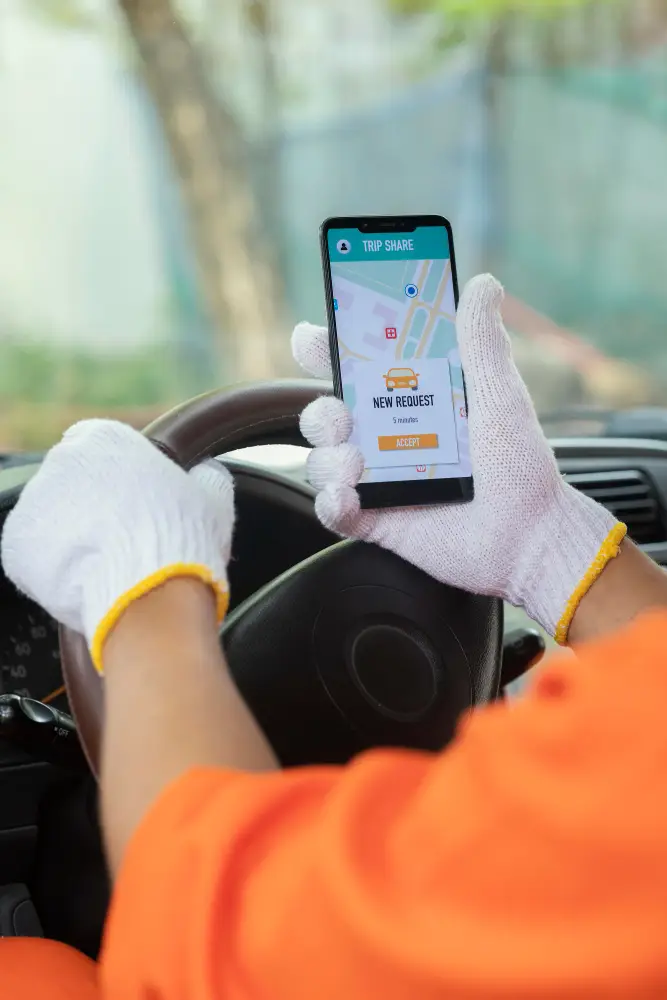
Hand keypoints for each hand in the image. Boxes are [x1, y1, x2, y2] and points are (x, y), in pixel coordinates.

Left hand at [1, 420, 233, 671]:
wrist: (150, 595)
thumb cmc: (184, 541)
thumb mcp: (213, 497)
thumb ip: (206, 474)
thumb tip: (206, 472)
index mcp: (105, 438)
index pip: (101, 447)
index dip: (119, 478)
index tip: (135, 503)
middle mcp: (60, 460)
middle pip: (73, 483)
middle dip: (92, 507)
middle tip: (124, 539)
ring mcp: (33, 504)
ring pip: (53, 520)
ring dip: (73, 537)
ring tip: (107, 566)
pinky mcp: (16, 546)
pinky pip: (36, 556)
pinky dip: (55, 569)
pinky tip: (87, 581)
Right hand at [292, 274, 625, 641]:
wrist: (529, 538)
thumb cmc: (520, 467)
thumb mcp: (499, 396)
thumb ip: (481, 343)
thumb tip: (482, 284)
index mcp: (411, 403)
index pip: (356, 370)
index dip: (326, 350)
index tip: (311, 337)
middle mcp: (387, 439)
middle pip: (325, 413)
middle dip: (320, 410)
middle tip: (344, 414)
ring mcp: (378, 480)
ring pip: (321, 460)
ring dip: (328, 456)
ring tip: (358, 461)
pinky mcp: (376, 521)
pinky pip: (332, 510)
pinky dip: (330, 501)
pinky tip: (349, 496)